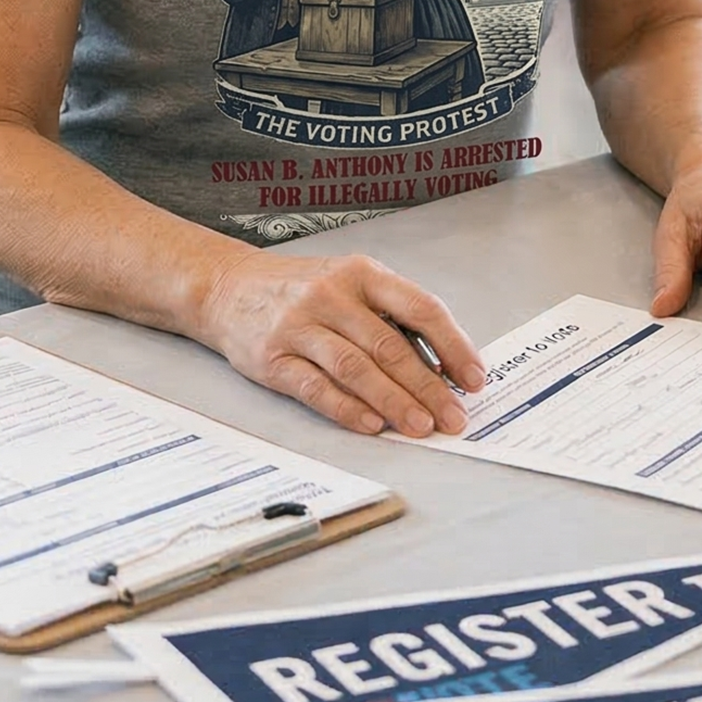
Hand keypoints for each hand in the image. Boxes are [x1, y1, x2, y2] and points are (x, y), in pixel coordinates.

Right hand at [199, 249, 484, 437]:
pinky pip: (316, 388)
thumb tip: (441, 368)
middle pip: (390, 346)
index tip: (474, 378)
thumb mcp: (348, 282)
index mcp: (361, 273)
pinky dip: (347, 409)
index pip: (420, 308)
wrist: (227, 287)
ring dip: (394, 402)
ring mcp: (300, 326)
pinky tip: (372, 425)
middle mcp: (332, 295)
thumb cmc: (300, 289)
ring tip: (421, 427)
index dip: (452, 345)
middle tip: (454, 417)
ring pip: (356, 368)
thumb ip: (389, 316)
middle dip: (429, 386)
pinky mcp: (273, 359)